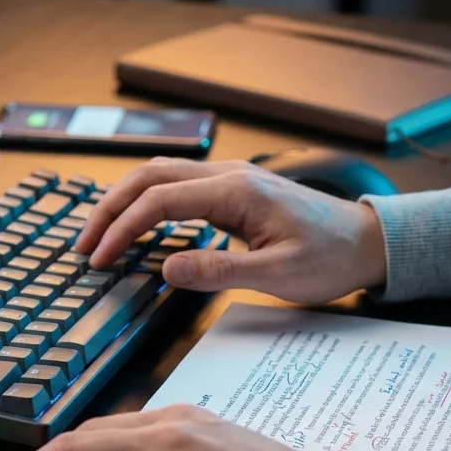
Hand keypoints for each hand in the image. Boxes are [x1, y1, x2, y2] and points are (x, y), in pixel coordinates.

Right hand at [74, 157, 387, 302]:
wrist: (367, 242)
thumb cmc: (330, 258)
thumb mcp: (278, 274)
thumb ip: (220, 270)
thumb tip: (166, 269)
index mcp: (236, 192)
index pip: (159, 200)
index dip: (122, 228)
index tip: (99, 258)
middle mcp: (228, 175)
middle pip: (148, 176)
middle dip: (109, 209)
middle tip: (83, 245)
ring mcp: (229, 179)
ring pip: (158, 175)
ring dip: (123, 201)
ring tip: (98, 235)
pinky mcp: (231, 191)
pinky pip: (175, 186)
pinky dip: (144, 202)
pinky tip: (134, 227)